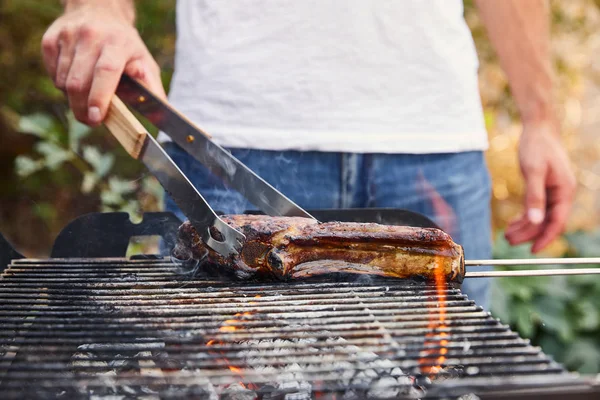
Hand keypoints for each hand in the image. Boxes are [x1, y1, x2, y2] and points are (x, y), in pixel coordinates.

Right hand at [41, 3, 165, 125]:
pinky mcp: (50, 40)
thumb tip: (161, 117)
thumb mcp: (145, 62)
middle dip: (83, 108)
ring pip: (63, 82)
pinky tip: (76, 78)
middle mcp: (90, 36)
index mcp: (117, 43)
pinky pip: (53, 75)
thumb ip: (152, 89)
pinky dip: (62, 85)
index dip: (99, 97)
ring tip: (87, 94)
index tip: (97, 117)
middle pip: (79, 82)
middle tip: (91, 120)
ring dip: (74, 97)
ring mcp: (67, 36)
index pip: (105, 72)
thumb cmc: (126, 45)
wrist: (100, 10)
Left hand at [505, 120, 575, 252]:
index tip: (533, 250)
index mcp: (564, 191)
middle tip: (509, 241)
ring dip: (525, 227)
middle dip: (529, 234)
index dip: (545, 237)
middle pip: (547, 221)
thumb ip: (534, 197)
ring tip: (507, 235)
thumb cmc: (537, 146)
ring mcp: (553, 191)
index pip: (557, 222)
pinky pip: (535, 208)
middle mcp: (561, 193)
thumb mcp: (533, 172)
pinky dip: (524, 217)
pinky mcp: (543, 187)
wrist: (538, 128)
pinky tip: (513, 224)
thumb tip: (534, 221)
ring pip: (540, 216)